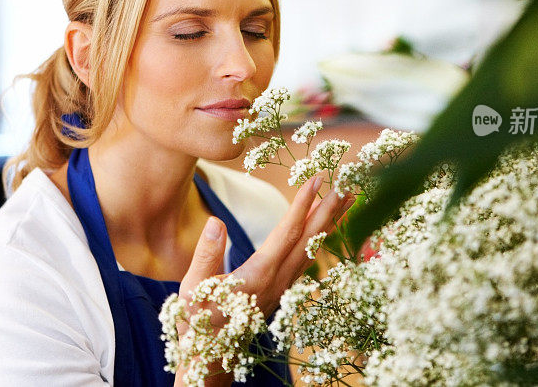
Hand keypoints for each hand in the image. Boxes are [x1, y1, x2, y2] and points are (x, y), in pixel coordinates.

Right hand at [174, 175, 354, 384]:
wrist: (211, 357)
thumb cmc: (197, 323)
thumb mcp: (192, 290)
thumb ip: (205, 256)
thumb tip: (216, 222)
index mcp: (257, 276)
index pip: (286, 233)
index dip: (301, 205)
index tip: (315, 180)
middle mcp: (277, 280)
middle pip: (309, 239)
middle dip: (328, 209)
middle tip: (346, 183)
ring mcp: (283, 287)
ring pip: (312, 248)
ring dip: (330, 222)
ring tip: (345, 198)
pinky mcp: (282, 290)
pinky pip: (306, 259)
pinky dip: (319, 237)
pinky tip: (326, 225)